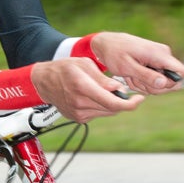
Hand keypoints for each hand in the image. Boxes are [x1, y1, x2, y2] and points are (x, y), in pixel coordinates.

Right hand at [30, 56, 144, 122]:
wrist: (44, 82)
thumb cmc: (65, 69)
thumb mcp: (84, 64)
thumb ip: (102, 78)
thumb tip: (118, 89)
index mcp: (83, 87)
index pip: (113, 103)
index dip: (130, 104)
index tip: (139, 99)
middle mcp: (80, 103)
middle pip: (112, 109)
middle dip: (123, 102)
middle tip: (128, 94)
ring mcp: (78, 113)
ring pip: (106, 112)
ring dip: (112, 104)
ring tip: (107, 91)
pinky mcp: (78, 118)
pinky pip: (98, 114)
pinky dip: (102, 106)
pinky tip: (96, 97)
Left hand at [91, 32, 183, 95]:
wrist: (108, 44)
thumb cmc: (115, 53)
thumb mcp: (127, 67)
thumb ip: (147, 75)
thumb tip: (164, 83)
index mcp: (160, 54)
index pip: (182, 72)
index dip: (170, 84)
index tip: (152, 83)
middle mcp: (164, 56)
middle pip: (170, 83)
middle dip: (151, 87)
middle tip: (134, 79)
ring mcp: (160, 61)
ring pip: (159, 84)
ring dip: (143, 84)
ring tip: (131, 75)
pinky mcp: (155, 65)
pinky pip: (153, 81)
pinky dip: (141, 82)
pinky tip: (132, 74)